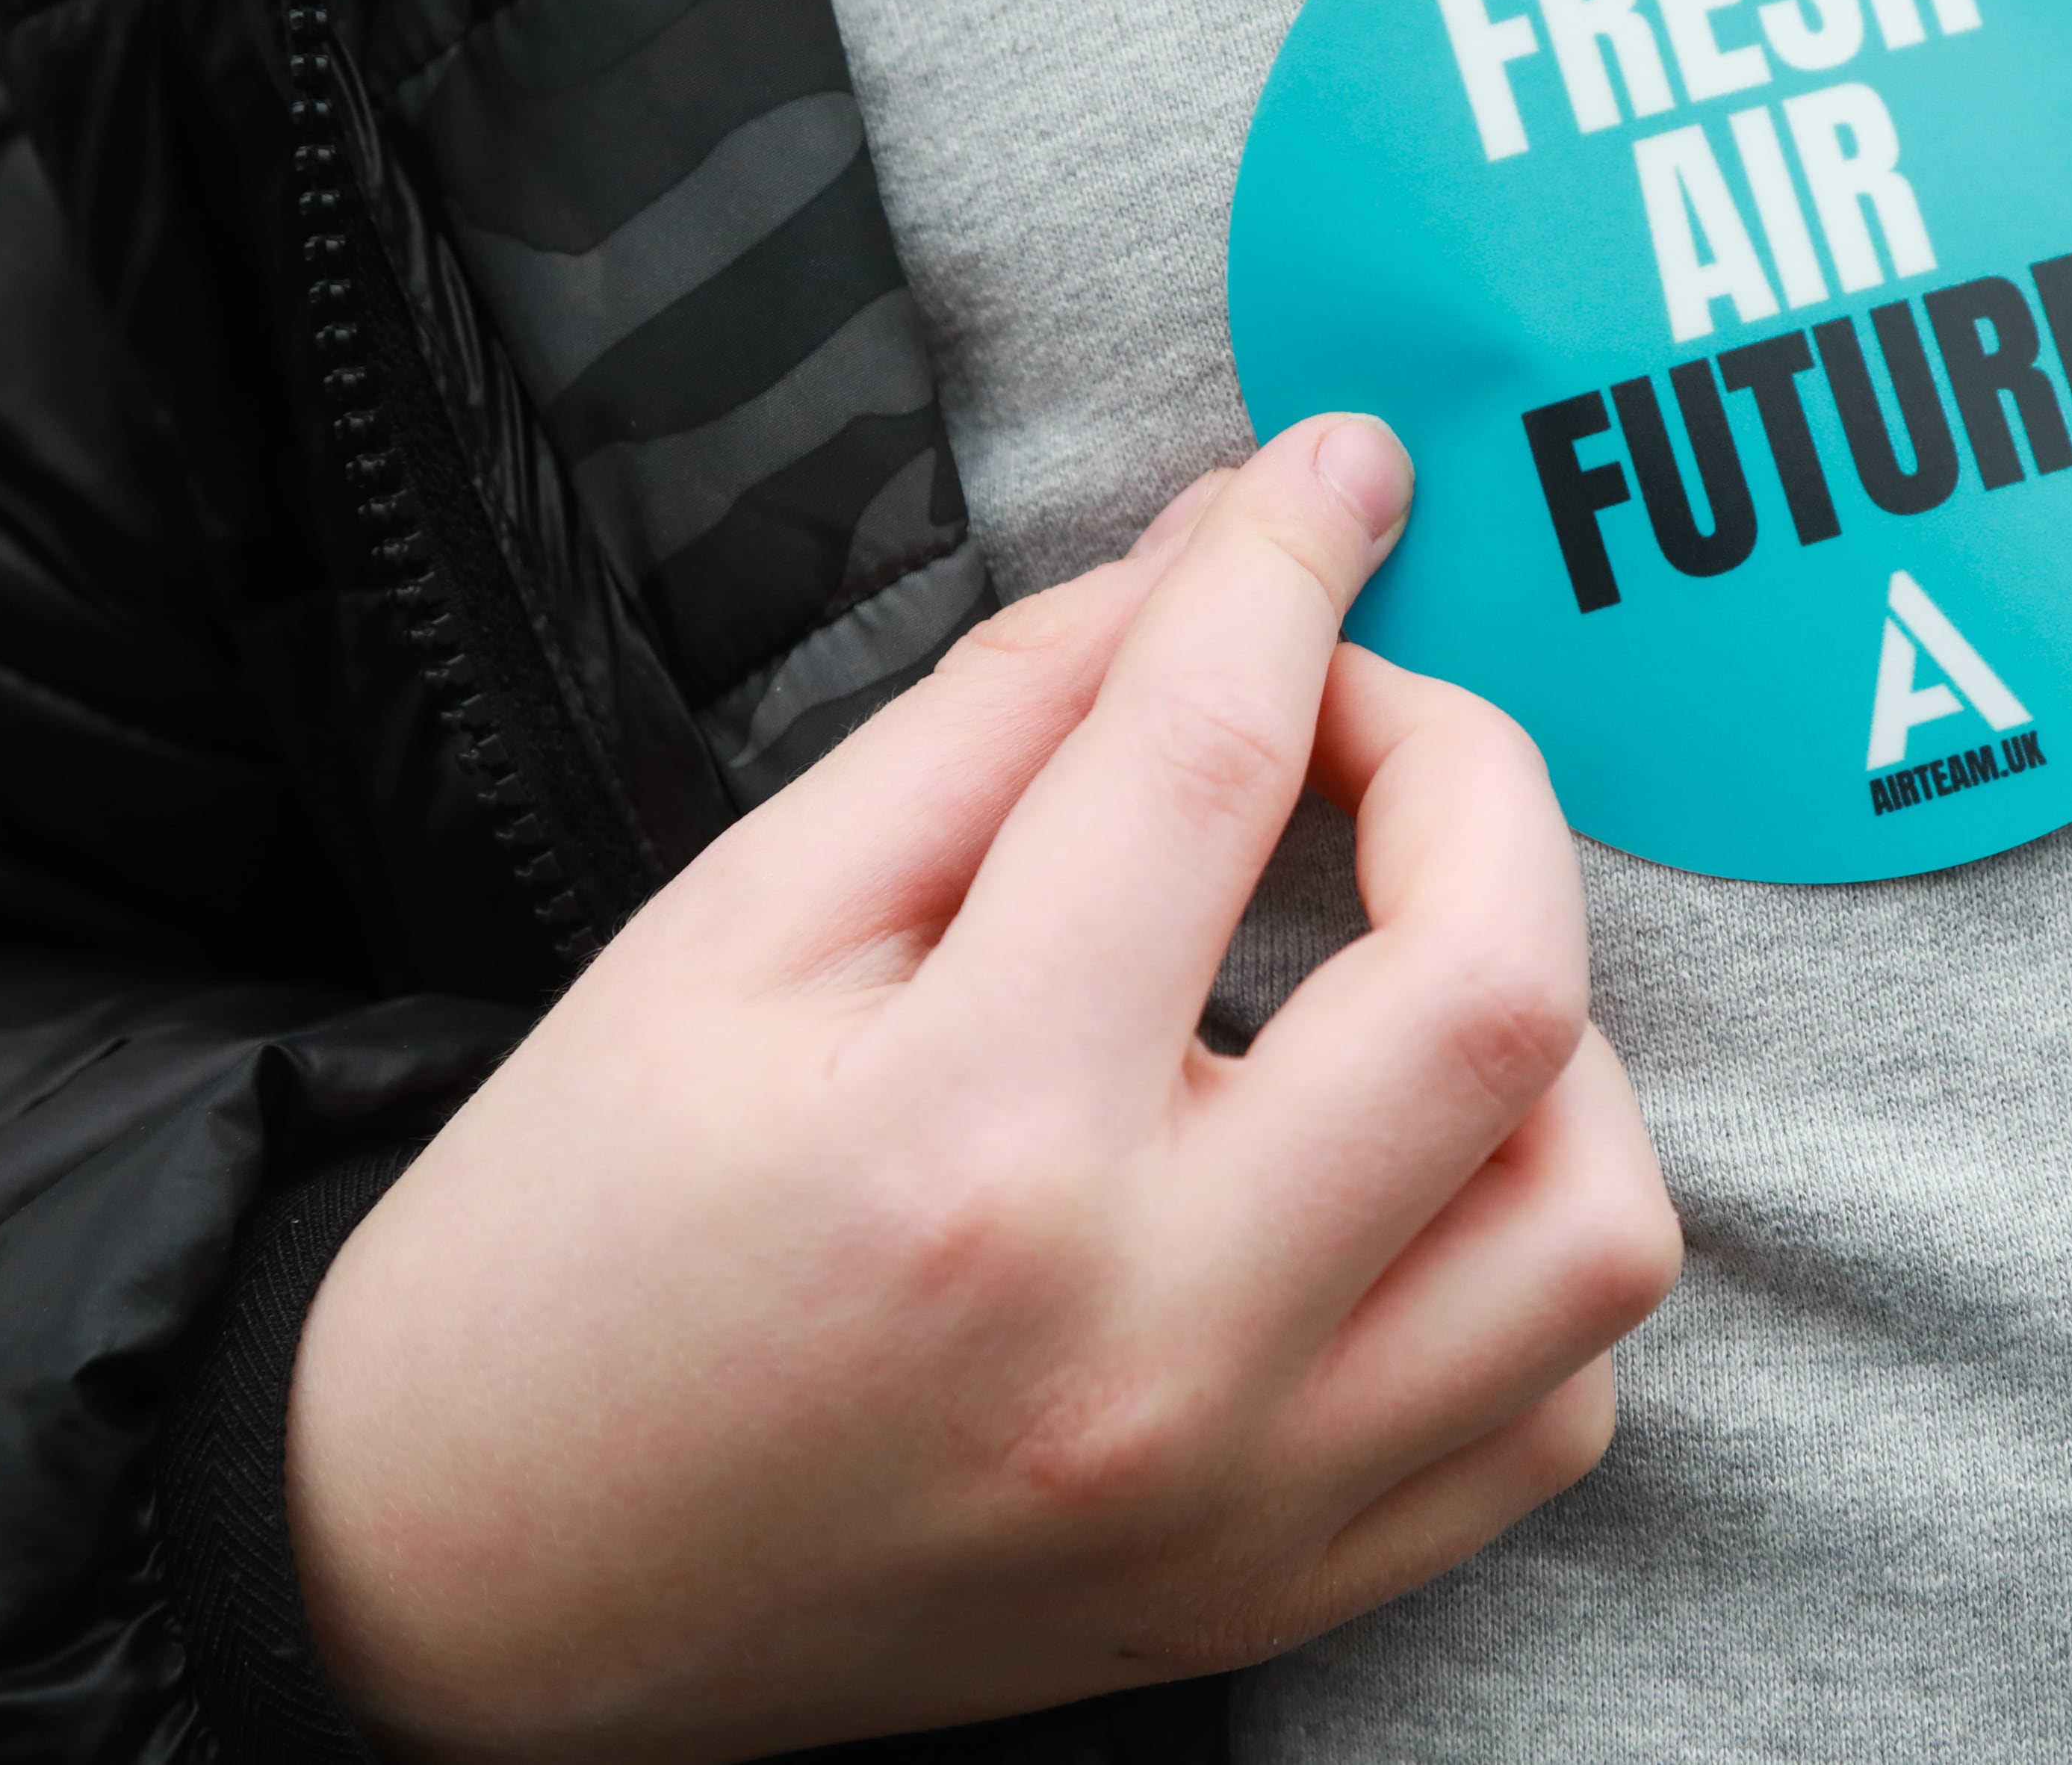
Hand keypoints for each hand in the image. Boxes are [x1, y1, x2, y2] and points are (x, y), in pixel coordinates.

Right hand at [281, 417, 1680, 1764]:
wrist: (473, 1584)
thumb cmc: (575, 1237)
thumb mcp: (739, 920)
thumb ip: (1008, 713)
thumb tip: (1229, 545)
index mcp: (967, 1145)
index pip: (1213, 763)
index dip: (1288, 567)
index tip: (1330, 479)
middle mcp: (1149, 1345)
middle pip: (1497, 990)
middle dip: (1469, 774)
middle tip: (1350, 730)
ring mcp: (1243, 1501)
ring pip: (1597, 1224)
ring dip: (1542, 1034)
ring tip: (1387, 969)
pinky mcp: (1282, 1593)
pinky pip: (1555, 1410)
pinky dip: (1524, 1246)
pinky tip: (1396, 1166)